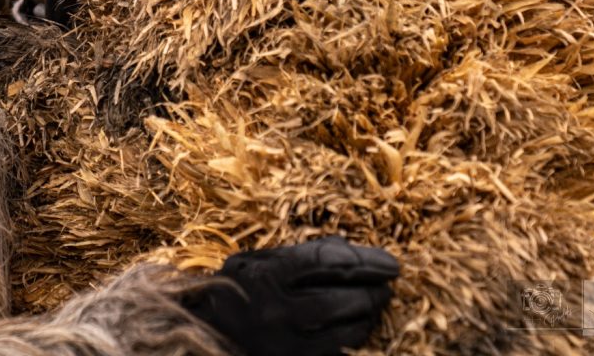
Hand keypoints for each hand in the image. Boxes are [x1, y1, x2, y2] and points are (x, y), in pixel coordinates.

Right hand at [186, 237, 398, 355]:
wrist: (204, 334)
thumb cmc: (231, 292)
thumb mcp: (254, 264)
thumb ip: (296, 256)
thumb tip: (345, 248)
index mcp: (263, 276)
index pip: (328, 262)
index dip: (365, 260)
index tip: (390, 263)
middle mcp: (273, 311)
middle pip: (341, 299)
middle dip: (372, 290)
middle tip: (388, 285)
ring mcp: (283, 345)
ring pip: (345, 333)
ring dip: (367, 318)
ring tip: (375, 305)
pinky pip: (336, 355)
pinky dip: (353, 341)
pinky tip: (359, 329)